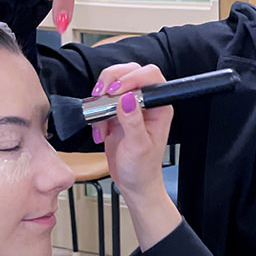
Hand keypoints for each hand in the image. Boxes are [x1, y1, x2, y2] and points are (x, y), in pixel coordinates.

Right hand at [99, 64, 180, 249]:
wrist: (133, 183)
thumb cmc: (142, 169)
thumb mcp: (138, 147)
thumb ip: (133, 122)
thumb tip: (127, 99)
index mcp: (160, 107)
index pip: (150, 76)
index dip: (132, 77)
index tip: (116, 92)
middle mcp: (147, 103)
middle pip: (130, 71)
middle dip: (112, 80)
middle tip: (102, 96)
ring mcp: (131, 106)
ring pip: (114, 82)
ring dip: (101, 96)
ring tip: (99, 117)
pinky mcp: (116, 113)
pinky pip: (102, 100)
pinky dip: (96, 112)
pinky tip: (100, 131)